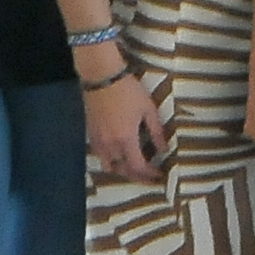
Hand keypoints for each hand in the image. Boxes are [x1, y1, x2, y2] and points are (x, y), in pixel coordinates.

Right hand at [84, 67, 167, 181]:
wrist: (101, 78)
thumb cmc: (129, 91)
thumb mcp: (148, 109)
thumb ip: (156, 131)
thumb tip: (164, 149)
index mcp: (126, 140)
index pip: (138, 167)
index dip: (149, 174)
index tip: (159, 175)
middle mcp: (110, 145)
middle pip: (123, 171)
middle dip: (137, 177)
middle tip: (150, 177)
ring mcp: (98, 141)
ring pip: (109, 166)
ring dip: (123, 171)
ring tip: (135, 169)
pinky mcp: (91, 135)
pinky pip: (101, 156)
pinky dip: (111, 162)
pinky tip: (120, 156)